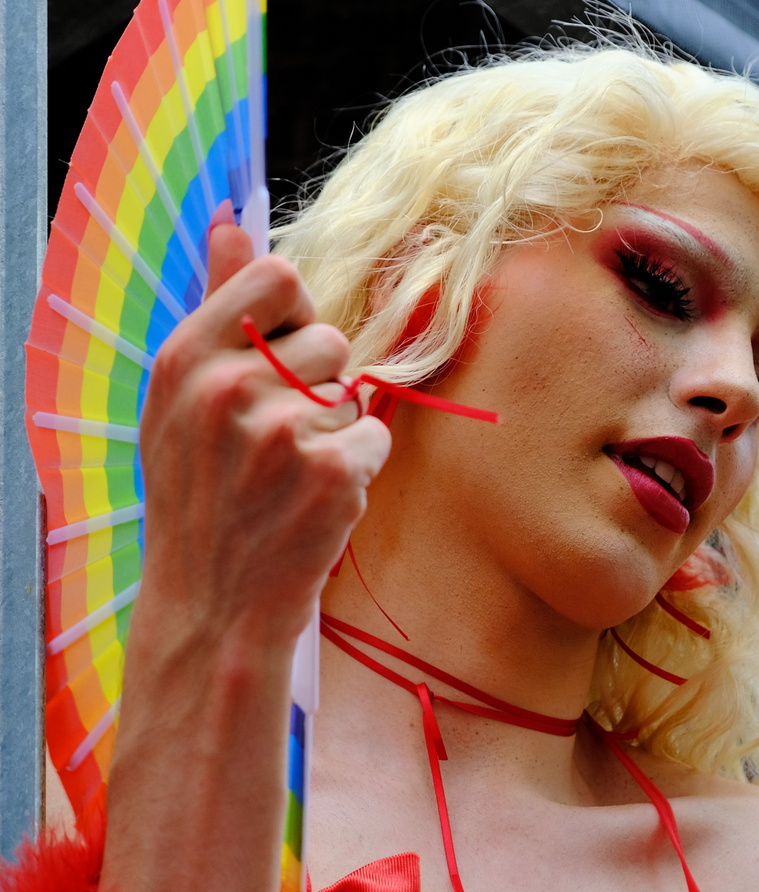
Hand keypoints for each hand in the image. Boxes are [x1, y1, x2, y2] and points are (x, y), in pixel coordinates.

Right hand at [138, 222, 390, 644]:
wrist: (213, 603)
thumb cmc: (200, 497)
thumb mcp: (181, 400)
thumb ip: (215, 305)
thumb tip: (229, 219)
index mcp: (186, 358)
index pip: (277, 275)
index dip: (295, 313)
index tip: (284, 354)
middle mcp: (229, 387)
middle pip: (330, 339)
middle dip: (318, 384)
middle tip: (279, 439)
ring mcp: (283, 431)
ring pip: (354, 389)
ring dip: (337, 426)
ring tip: (291, 472)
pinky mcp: (333, 472)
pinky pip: (376, 435)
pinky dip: (357, 467)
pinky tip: (315, 500)